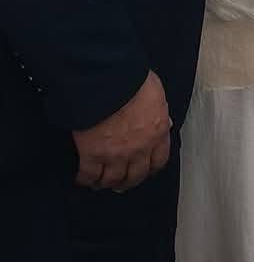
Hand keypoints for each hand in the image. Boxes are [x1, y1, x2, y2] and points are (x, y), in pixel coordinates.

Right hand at [72, 71, 171, 191]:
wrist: (108, 80)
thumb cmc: (132, 79)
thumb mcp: (155, 91)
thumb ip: (158, 109)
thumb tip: (162, 120)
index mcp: (156, 132)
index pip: (159, 159)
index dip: (151, 166)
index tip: (146, 169)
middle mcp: (138, 149)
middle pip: (136, 175)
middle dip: (129, 180)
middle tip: (122, 182)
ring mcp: (115, 155)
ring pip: (113, 179)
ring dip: (107, 182)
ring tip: (101, 183)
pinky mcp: (92, 155)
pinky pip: (88, 174)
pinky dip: (85, 178)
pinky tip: (82, 178)